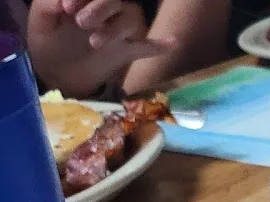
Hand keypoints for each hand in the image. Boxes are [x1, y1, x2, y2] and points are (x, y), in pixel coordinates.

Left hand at [27, 0, 171, 96]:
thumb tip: (64, 0)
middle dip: (100, 7)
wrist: (54, 72)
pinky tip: (173, 42)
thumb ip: (48, 4)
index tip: (67, 9)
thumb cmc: (47, 41)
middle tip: (81, 23)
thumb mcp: (40, 19)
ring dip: (115, 28)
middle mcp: (106, 9)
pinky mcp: (127, 51)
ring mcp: (119, 31)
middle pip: (115, 0)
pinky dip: (160, 45)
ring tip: (96, 42)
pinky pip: (147, 46)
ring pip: (130, 18)